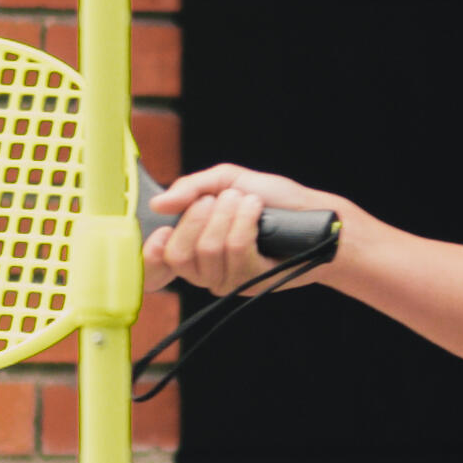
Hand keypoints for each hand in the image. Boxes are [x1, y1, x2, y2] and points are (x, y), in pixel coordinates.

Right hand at [150, 163, 347, 295]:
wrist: (311, 214)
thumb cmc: (271, 199)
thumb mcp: (227, 180)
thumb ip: (191, 188)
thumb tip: (159, 203)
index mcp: (192, 246)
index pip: (157, 265)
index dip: (152, 253)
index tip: (164, 230)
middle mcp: (205, 270)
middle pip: (179, 254)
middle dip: (198, 217)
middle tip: (222, 198)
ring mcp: (227, 279)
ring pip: (209, 249)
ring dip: (230, 214)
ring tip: (247, 201)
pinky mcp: (251, 281)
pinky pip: (236, 250)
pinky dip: (246, 220)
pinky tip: (258, 211)